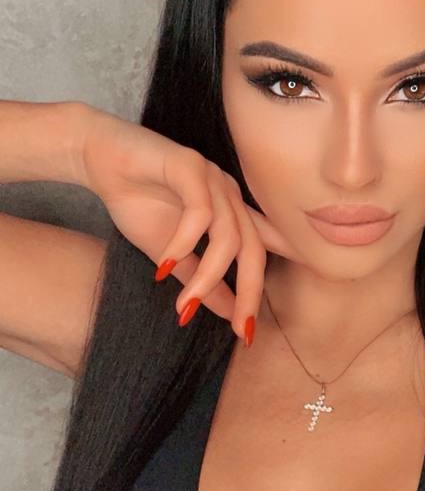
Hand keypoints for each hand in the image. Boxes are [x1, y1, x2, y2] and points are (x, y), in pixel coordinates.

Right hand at [79, 106, 300, 340]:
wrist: (99, 159)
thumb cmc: (136, 201)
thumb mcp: (171, 254)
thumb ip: (199, 279)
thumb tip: (228, 314)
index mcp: (231, 213)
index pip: (258, 254)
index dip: (259, 289)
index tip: (249, 331)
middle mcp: (229, 195)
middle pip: (253, 248)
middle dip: (249, 291)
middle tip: (238, 328)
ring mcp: (213, 178)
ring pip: (227, 235)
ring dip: (208, 275)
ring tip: (184, 303)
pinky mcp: (189, 165)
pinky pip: (200, 211)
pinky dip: (185, 243)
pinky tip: (164, 265)